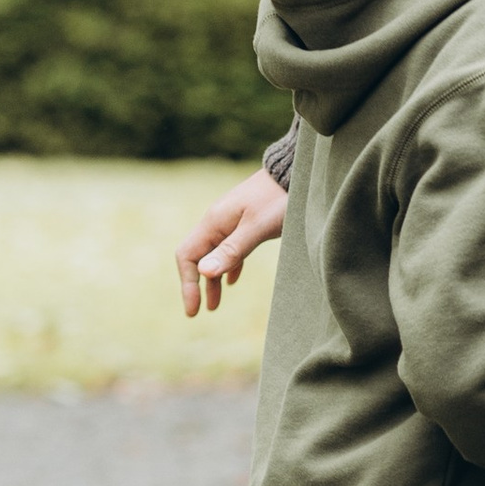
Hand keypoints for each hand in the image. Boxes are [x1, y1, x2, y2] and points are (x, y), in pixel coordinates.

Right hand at [177, 167, 287, 315]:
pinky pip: (229, 248)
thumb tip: (203, 272)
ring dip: (212, 280)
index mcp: (214, 223)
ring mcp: (231, 221)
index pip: (188, 257)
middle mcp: (217, 222)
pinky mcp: (246, 222)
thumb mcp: (257, 228)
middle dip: (196, 286)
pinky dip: (228, 267)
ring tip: (215, 305)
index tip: (194, 310)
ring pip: (214, 255)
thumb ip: (231, 250)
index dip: (187, 284)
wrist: (297, 174)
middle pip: (197, 258)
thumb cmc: (279, 200)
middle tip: (199, 312)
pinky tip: (232, 280)